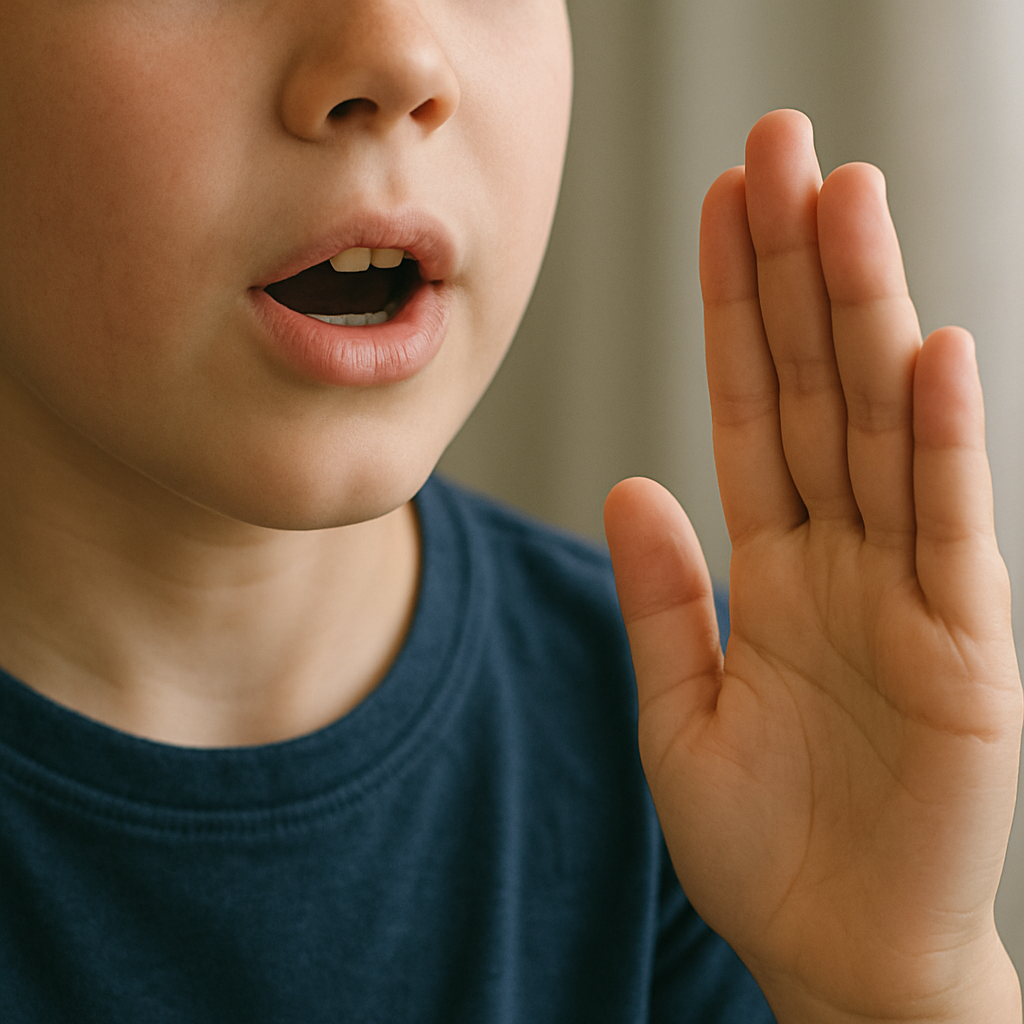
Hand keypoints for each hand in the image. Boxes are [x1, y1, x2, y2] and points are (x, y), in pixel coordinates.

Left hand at [604, 110, 1022, 1022]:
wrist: (832, 943)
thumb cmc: (760, 837)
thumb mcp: (679, 706)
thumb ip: (663, 594)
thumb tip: (630, 482)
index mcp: (769, 566)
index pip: (747, 407)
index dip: (732, 308)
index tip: (720, 209)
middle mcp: (840, 556)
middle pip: (813, 384)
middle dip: (795, 267)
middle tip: (783, 145)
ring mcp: (907, 592)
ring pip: (877, 425)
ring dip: (861, 312)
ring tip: (845, 199)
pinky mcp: (965, 649)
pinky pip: (946, 527)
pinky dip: (935, 440)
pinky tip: (922, 351)